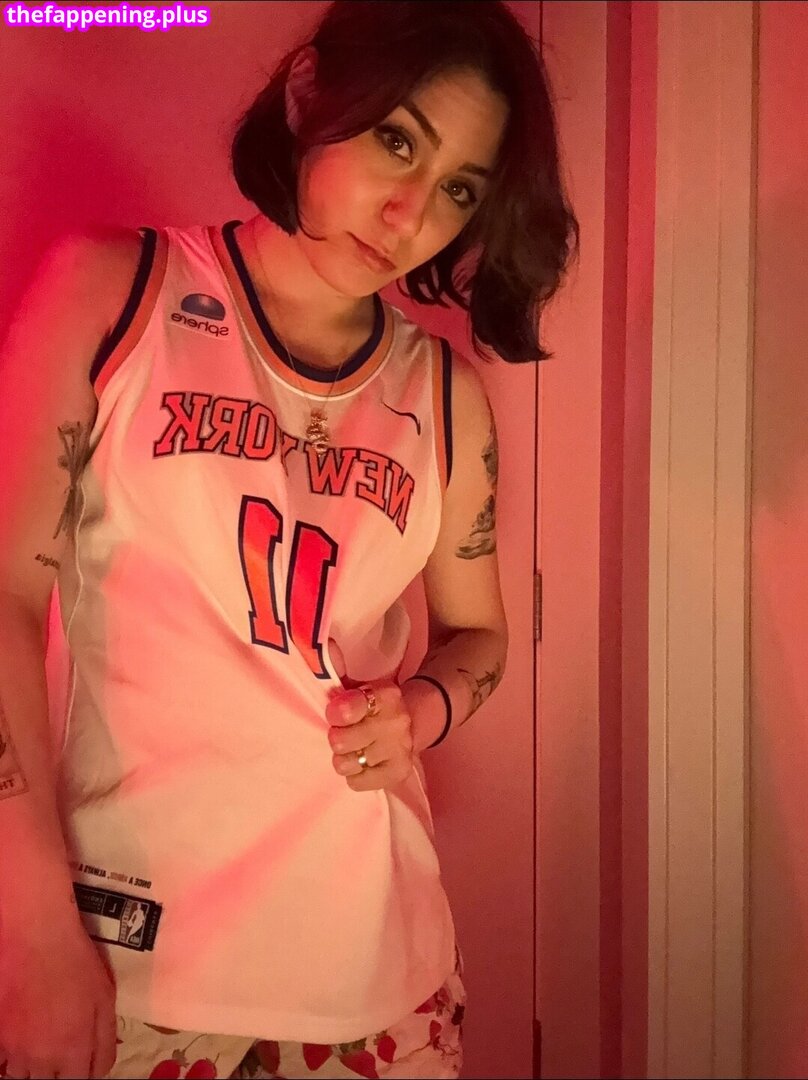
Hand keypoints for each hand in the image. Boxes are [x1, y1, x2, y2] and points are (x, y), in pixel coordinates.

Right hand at [0, 909, 117, 1079]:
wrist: (36, 937)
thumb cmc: (75, 963)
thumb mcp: (105, 997)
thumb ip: (105, 1039)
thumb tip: (102, 1068)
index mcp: (73, 1051)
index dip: (84, 1071)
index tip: (83, 1060)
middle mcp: (41, 1059)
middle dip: (58, 1070)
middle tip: (60, 1045)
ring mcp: (13, 1050)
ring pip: (22, 1075)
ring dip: (32, 1066)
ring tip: (39, 1040)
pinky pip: (1, 1062)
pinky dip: (9, 1056)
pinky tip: (18, 1038)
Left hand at [326, 678, 413, 791]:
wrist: (403, 727)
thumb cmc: (370, 708)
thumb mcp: (358, 691)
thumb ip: (339, 693)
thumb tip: (324, 696)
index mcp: (386, 694)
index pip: (346, 710)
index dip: (333, 715)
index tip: (335, 715)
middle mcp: (397, 720)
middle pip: (340, 742)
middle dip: (336, 738)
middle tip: (343, 734)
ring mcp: (400, 748)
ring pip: (346, 764)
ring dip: (344, 758)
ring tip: (353, 750)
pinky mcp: (399, 772)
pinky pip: (356, 782)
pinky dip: (354, 776)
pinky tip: (363, 764)